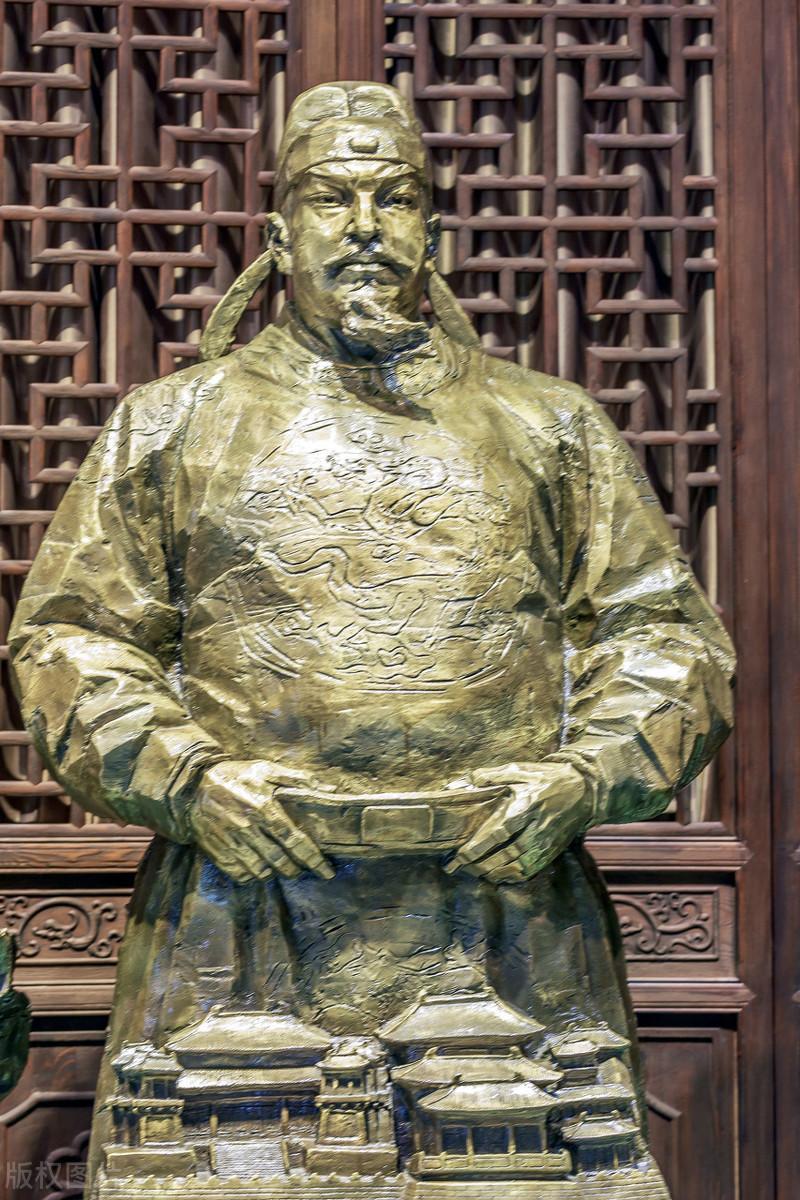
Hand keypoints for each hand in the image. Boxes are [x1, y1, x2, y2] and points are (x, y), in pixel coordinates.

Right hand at [188, 760, 334, 883]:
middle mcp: (247, 828)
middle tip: (304, 868)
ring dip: (276, 873)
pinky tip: (259, 867)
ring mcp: (230, 843)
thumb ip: (297, 779)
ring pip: (261, 871)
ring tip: (283, 867)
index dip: (313, 859)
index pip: (294, 840)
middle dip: (297, 869)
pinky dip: (253, 876)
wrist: (192, 787)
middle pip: (280, 861)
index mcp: (262, 807)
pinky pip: (240, 875)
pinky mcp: (217, 853)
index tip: (326, 871)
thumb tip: (328, 789)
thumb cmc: (234, 776)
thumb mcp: (264, 769)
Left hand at [444, 761, 591, 883]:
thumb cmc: (547, 778)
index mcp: (528, 806)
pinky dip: (512, 876)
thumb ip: (494, 775)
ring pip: (517, 866)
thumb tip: (469, 778)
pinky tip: (497, 875)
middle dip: (481, 864)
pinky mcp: (551, 851)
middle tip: (460, 867)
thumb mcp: (521, 770)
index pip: (499, 832)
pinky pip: (530, 870)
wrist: (583, 790)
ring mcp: (546, 843)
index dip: (479, 846)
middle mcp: (537, 828)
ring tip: (475, 871)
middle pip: (506, 854)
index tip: (459, 855)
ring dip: (494, 872)